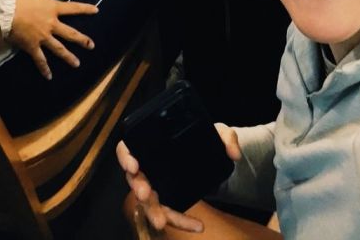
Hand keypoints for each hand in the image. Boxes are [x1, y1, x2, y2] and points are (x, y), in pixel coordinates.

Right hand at [9, 0, 97, 79]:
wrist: (5, 10)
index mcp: (53, 9)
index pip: (73, 8)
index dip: (85, 9)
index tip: (96, 11)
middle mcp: (51, 24)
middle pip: (70, 33)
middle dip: (82, 40)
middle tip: (91, 46)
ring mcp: (42, 37)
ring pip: (58, 49)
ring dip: (68, 57)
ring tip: (77, 64)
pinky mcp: (32, 46)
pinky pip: (40, 59)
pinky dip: (44, 68)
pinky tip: (49, 76)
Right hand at [116, 124, 240, 233]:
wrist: (211, 156)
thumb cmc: (203, 138)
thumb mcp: (216, 132)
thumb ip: (226, 136)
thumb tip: (233, 153)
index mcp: (151, 144)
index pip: (127, 148)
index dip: (126, 157)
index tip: (133, 165)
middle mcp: (149, 166)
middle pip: (135, 179)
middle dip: (139, 188)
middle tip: (146, 194)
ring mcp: (156, 185)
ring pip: (149, 202)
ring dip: (154, 212)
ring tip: (162, 223)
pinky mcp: (168, 199)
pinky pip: (170, 213)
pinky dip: (181, 221)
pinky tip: (198, 226)